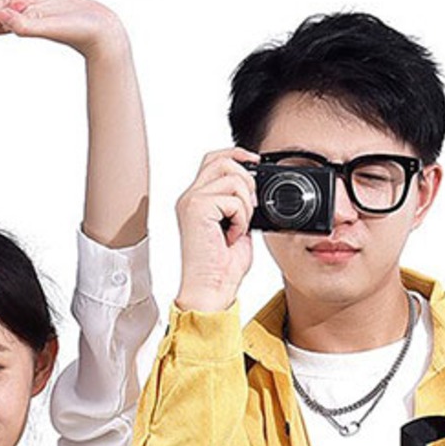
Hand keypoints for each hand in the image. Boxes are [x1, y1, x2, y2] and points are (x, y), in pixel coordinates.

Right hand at [175, 148, 260, 312]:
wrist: (211, 290)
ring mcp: (191, 201)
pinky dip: (241, 218)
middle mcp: (189, 198)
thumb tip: (254, 187)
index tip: (255, 162)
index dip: (237, 155)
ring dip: (245, 204)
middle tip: (249, 209)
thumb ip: (239, 204)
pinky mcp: (197, 209)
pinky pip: (232, 198)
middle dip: (246, 180)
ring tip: (238, 228)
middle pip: (222, 159)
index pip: (214, 159)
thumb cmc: (221, 269)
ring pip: (232, 177)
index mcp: (195, 201)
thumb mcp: (236, 227)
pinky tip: (232, 236)